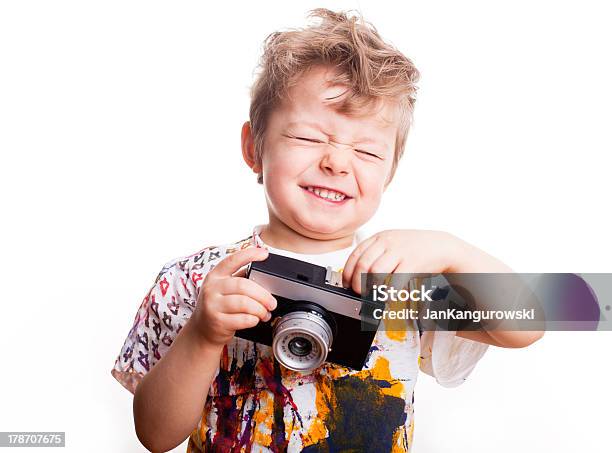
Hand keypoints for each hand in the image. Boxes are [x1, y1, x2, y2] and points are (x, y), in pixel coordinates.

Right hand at [189, 246, 276, 346]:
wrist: (202, 330)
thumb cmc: (217, 307)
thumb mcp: (222, 289)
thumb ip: (239, 279)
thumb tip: (263, 274)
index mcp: (215, 276)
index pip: (232, 260)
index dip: (249, 254)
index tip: (264, 253)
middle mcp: (212, 288)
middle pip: (244, 285)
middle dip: (263, 295)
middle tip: (272, 303)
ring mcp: (212, 305)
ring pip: (245, 303)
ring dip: (260, 309)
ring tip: (264, 313)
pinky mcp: (217, 322)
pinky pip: (243, 319)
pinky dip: (253, 320)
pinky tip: (254, 320)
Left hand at [341, 229, 464, 293]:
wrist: (441, 246)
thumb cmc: (415, 249)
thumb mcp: (392, 244)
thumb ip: (375, 255)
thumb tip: (356, 275)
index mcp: (380, 237)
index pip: (355, 254)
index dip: (348, 272)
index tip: (347, 284)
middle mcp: (388, 242)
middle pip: (363, 264)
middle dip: (357, 282)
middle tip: (359, 292)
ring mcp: (400, 251)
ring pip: (376, 271)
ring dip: (371, 287)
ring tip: (372, 295)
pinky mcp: (412, 263)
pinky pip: (395, 281)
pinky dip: (388, 292)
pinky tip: (388, 297)